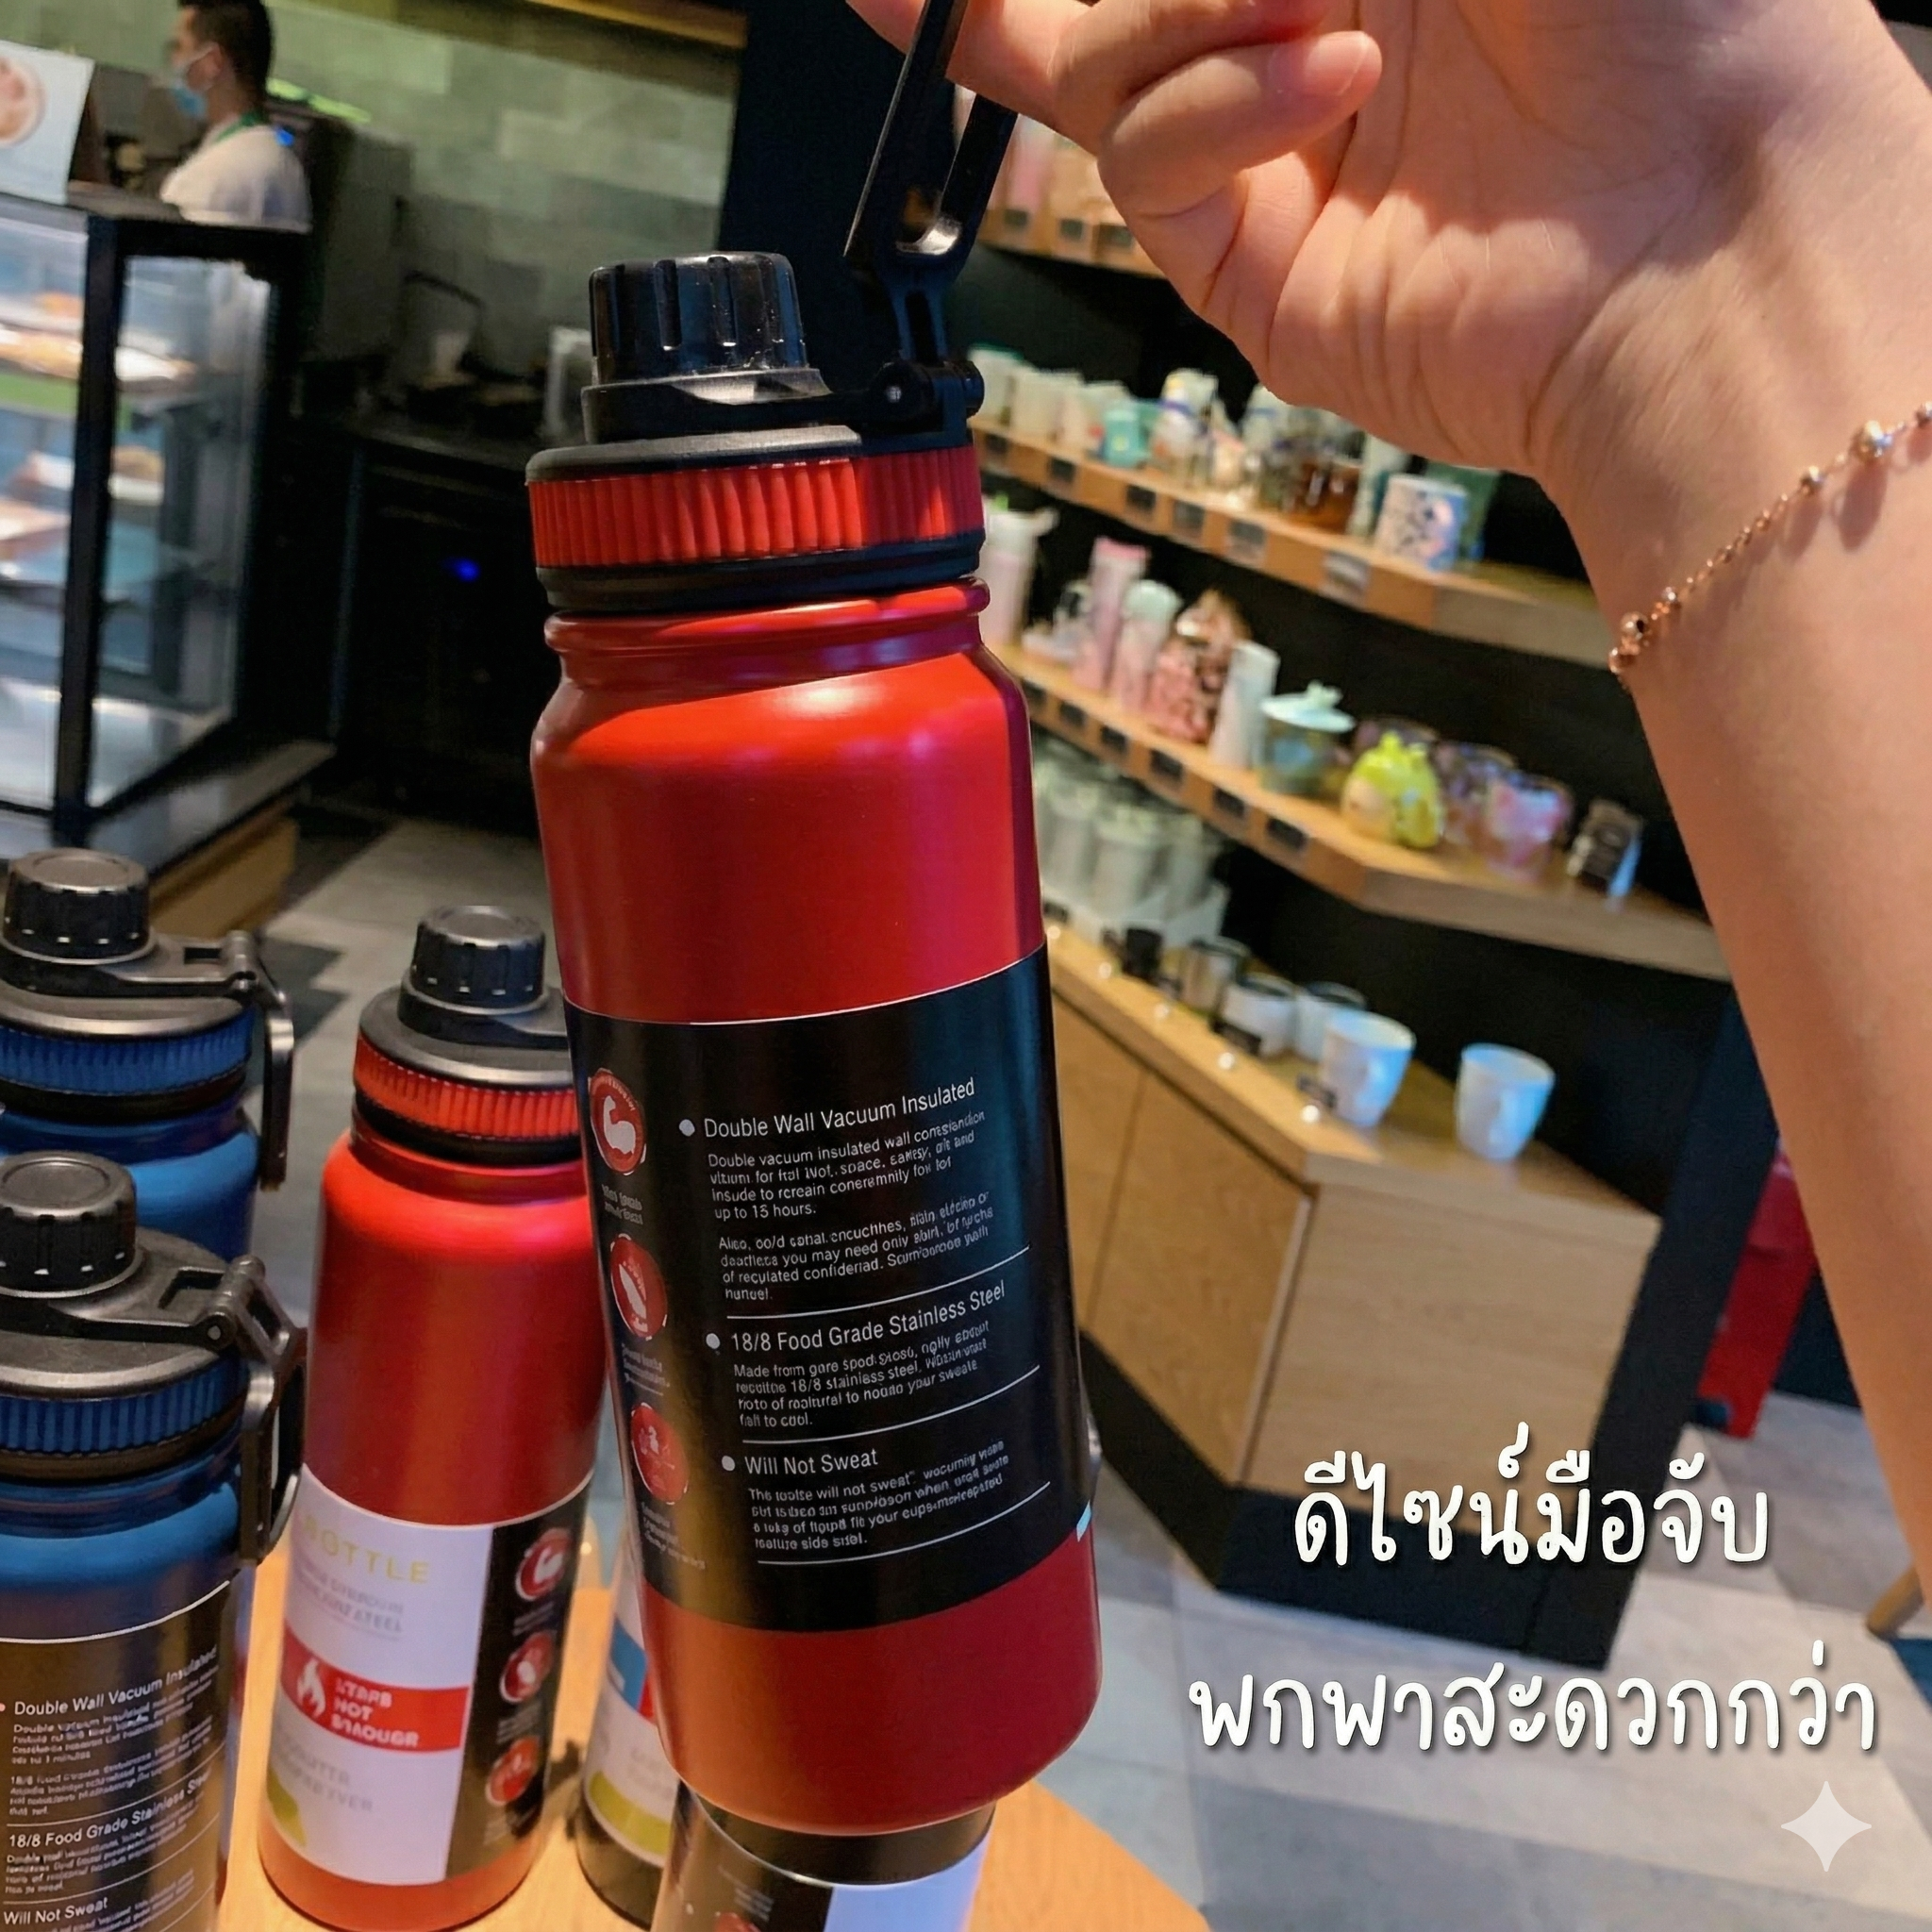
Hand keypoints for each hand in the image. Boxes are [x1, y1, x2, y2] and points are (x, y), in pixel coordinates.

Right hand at [851, 0, 1930, 539]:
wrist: (1712, 214)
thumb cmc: (1655, 2)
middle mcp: (1291, 41)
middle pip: (1081, 18)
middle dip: (991, 2)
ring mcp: (1266, 162)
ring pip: (1093, 73)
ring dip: (1172, 13)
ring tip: (1322, 10)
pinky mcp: (1251, 273)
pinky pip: (1146, 167)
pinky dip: (1214, 105)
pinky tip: (1326, 78)